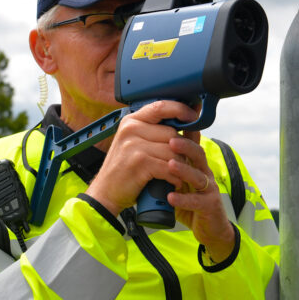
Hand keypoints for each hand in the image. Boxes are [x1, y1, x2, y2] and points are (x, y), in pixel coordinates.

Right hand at [85, 100, 197, 215]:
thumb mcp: (134, 142)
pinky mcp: (139, 163)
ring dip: (179, 165)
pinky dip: (174, 177)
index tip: (193, 116)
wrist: (105, 192)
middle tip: (182, 161)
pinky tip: (172, 182)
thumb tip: (183, 120)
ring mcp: (134, 145)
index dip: (180, 109)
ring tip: (176, 173)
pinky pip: (168, 167)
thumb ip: (153, 131)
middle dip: (181, 150)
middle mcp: (131, 129)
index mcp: (131, 121)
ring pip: (172, 151)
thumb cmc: (123, 168)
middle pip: (171, 133)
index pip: (161, 106)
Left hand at [167, 131, 234, 262]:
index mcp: (196, 165)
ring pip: (199, 176)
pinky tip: (171, 197)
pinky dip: (184, 199)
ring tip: (170, 165)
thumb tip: (150, 150)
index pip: (191, 143)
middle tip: (170, 140)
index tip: (174, 121)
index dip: (185, 131)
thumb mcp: (179, 181)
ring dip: (184, 170)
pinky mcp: (210, 206)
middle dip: (185, 146)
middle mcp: (204, 173)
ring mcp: (209, 189)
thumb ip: (169, 167)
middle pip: (198, 154)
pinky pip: (197, 201)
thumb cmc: (191, 203)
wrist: (210, 229)